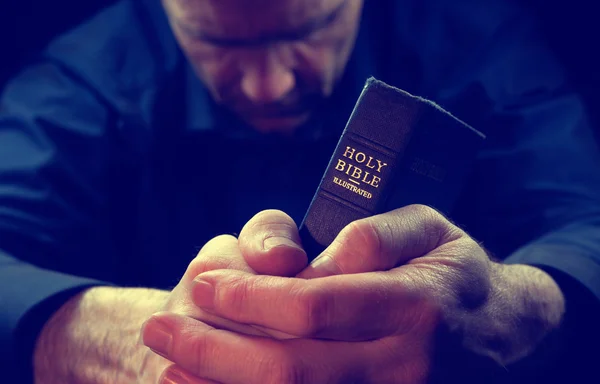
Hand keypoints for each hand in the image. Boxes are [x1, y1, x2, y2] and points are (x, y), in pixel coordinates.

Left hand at [147, 205, 565, 382]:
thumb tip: (321, 259)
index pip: (311, 308)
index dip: (246, 301)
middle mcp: (403, 365)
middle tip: (160, 325)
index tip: (203, 284)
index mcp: (414, 306)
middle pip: (288, 371)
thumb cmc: (455, 272)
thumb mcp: (431, 228)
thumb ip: (378, 232)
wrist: (505, 336)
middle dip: (211, 351)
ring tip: (168, 368)